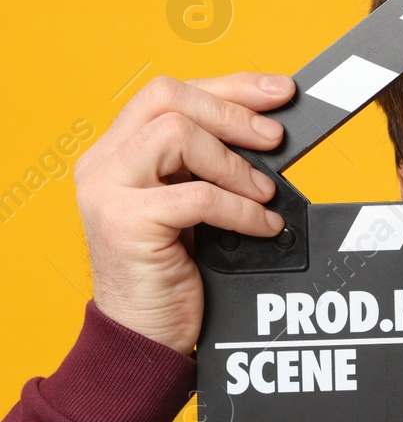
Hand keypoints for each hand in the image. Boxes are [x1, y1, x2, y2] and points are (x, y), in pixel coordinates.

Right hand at [75, 73, 293, 352]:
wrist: (144, 335)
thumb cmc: (173, 271)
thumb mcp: (194, 206)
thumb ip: (211, 166)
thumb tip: (270, 133)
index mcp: (118, 150)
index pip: (171, 94)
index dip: (231, 87)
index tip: (280, 91)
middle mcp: (103, 162)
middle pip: (169, 98)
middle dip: (233, 111)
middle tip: (276, 138)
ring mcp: (107, 190)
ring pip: (177, 134)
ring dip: (234, 163)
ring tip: (263, 193)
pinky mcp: (124, 221)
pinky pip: (197, 195)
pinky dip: (241, 209)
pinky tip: (262, 225)